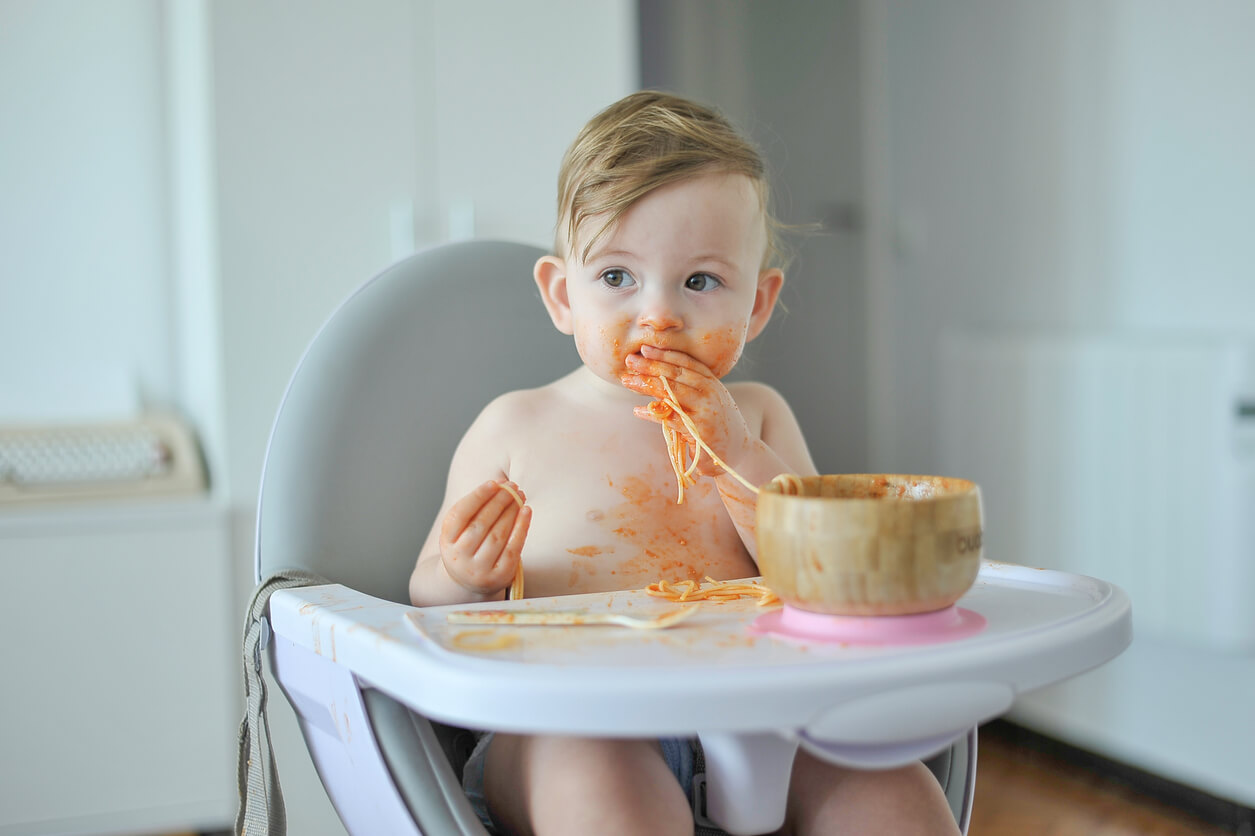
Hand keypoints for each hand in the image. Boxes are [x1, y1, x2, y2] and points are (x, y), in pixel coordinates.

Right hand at [439, 480, 529, 594]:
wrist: (470, 581)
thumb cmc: (469, 546)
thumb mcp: (461, 530)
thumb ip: (475, 509)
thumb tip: (501, 486)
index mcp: (447, 541)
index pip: (460, 514)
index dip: (477, 497)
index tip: (494, 483)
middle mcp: (460, 557)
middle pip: (481, 524)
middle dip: (499, 501)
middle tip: (512, 486)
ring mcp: (479, 569)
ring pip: (497, 535)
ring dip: (511, 511)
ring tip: (520, 495)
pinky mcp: (498, 576)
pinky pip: (513, 548)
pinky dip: (521, 527)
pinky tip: (526, 511)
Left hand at [620, 345, 752, 476]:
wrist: (739, 453)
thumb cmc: (716, 426)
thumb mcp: (706, 402)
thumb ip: (686, 390)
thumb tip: (652, 377)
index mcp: (711, 382)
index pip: (686, 363)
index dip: (664, 354)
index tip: (644, 348)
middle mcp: (711, 393)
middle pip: (676, 374)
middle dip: (650, 365)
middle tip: (629, 361)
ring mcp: (706, 411)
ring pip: (671, 392)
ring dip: (646, 384)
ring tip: (627, 380)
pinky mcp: (700, 430)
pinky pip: (671, 418)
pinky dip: (652, 414)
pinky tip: (637, 410)